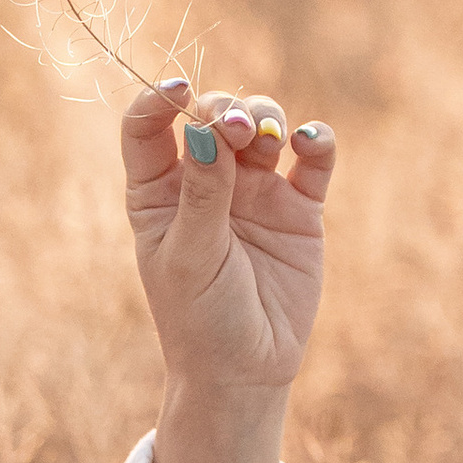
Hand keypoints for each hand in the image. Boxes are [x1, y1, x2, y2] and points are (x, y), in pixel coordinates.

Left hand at [121, 79, 333, 462]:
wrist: (246, 373)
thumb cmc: (200, 320)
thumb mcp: (192, 258)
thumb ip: (201, 193)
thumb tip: (201, 127)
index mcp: (158, 193)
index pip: (148, 127)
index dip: (159, 99)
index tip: (179, 89)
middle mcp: (205, 181)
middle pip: (211, 115)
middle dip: (223, 109)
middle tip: (234, 129)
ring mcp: (254, 190)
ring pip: (261, 124)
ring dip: (264, 116)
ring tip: (266, 139)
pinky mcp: (299, 207)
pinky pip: (311, 158)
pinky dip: (315, 139)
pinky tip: (309, 141)